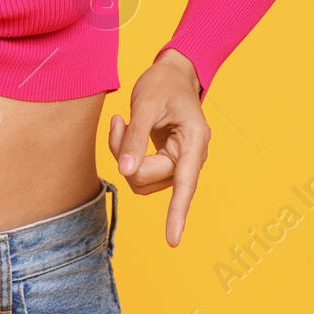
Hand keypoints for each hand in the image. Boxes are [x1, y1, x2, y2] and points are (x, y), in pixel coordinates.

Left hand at [107, 48, 209, 246]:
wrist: (172, 73)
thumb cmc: (163, 84)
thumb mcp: (146, 104)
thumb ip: (135, 138)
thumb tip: (125, 171)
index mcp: (195, 142)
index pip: (185, 184)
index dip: (178, 213)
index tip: (172, 240)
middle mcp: (191, 157)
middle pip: (150, 178)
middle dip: (127, 156)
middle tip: (118, 122)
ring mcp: (178, 161)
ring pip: (141, 178)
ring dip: (124, 156)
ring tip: (121, 123)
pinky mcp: (165, 161)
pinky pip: (139, 170)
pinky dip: (126, 154)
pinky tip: (124, 127)